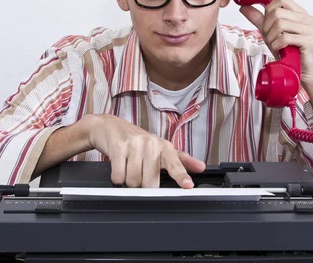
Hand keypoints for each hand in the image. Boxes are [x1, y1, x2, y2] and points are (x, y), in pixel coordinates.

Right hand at [88, 114, 205, 187]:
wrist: (110, 127)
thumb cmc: (137, 141)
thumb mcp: (160, 148)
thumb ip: (180, 159)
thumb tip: (201, 167)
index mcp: (164, 146)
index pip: (174, 163)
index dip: (181, 175)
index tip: (187, 185)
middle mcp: (151, 144)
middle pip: (150, 182)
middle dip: (142, 185)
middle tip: (139, 173)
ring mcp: (134, 145)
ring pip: (133, 181)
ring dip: (128, 181)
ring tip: (128, 167)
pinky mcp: (118, 147)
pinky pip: (119, 176)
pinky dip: (117, 178)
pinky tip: (119, 167)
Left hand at [239, 0, 312, 85]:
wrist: (300, 71)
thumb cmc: (287, 52)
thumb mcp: (270, 32)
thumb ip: (259, 19)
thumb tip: (244, 7)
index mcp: (299, 13)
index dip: (269, 10)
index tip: (268, 23)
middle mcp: (306, 18)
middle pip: (277, 12)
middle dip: (267, 27)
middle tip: (270, 38)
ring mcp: (309, 29)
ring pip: (280, 24)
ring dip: (271, 37)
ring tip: (275, 45)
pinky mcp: (309, 40)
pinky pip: (285, 38)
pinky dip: (276, 45)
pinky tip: (280, 50)